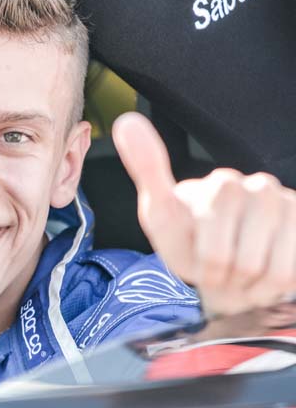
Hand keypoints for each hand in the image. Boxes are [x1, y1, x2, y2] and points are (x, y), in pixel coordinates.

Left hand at [112, 112, 295, 315]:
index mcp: (223, 184)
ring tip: (238, 272)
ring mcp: (289, 207)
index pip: (216, 246)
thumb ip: (147, 169)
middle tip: (217, 269)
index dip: (206, 263)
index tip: (198, 259)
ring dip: (250, 284)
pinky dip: (274, 287)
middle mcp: (260, 188)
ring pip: (272, 270)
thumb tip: (127, 121)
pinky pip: (291, 272)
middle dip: (226, 276)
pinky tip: (262, 276)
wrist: (222, 268)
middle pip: (244, 261)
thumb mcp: (160, 213)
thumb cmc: (188, 241)